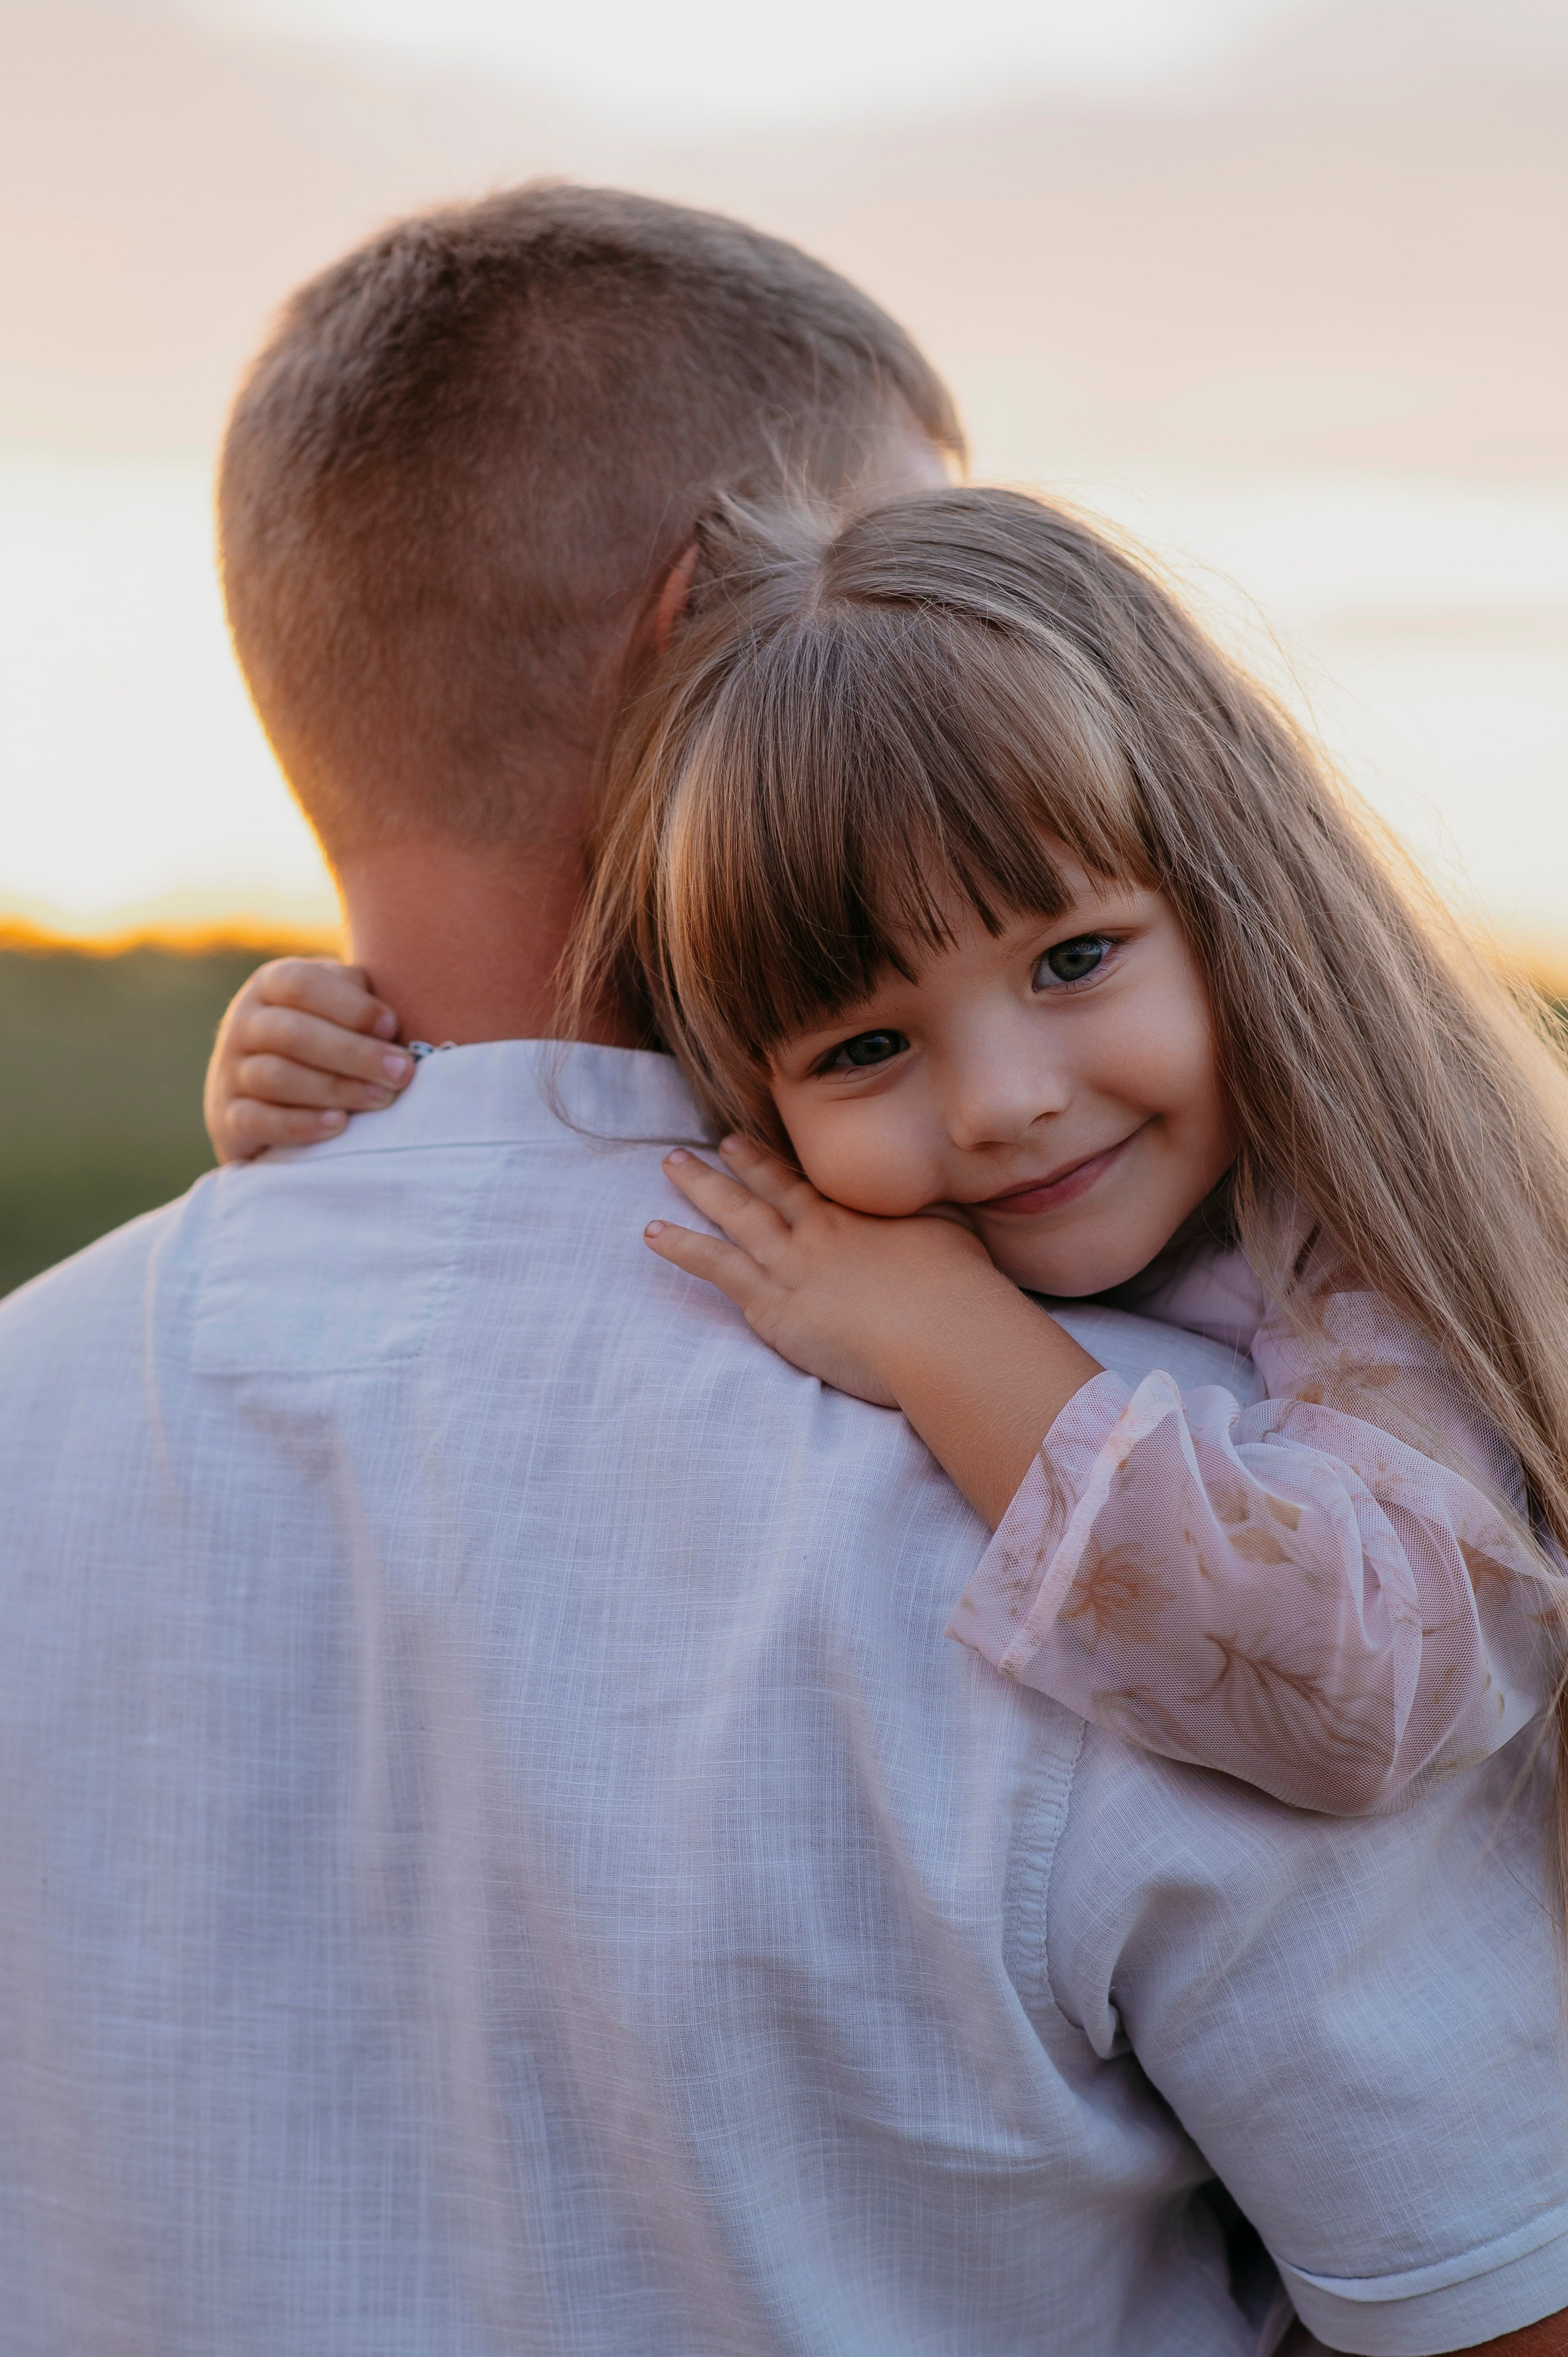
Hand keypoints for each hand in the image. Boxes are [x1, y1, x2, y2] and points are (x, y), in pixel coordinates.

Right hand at [203, 958, 414, 1162]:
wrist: (265, 1095)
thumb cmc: (325, 1036)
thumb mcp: (337, 1004)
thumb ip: (358, 998)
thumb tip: (388, 1026)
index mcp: (270, 985)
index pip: (300, 985)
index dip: (349, 1006)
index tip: (392, 1027)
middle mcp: (242, 1024)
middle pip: (291, 1033)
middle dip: (353, 1053)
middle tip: (400, 1072)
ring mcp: (229, 1071)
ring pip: (275, 1077)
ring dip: (334, 1088)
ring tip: (380, 1099)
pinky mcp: (226, 1117)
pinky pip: (256, 1120)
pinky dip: (299, 1124)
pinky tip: (337, 1124)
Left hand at [645, 1137, 1102, 1523]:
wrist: (944, 1330)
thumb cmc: (960, 1291)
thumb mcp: (954, 1237)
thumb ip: (937, 1219)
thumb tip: (944, 1204)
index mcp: (862, 1215)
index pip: (813, 1181)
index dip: (782, 1160)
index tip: (758, 1140)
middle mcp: (820, 1229)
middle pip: (770, 1185)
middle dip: (738, 1162)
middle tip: (711, 1142)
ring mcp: (792, 1262)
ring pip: (733, 1215)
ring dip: (700, 1188)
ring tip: (670, 1165)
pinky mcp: (773, 1303)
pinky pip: (715, 1267)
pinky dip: (681, 1246)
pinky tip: (651, 1233)